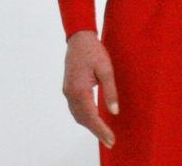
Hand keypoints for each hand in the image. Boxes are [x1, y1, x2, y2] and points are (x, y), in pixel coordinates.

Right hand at [63, 30, 117, 148]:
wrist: (78, 38)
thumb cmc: (93, 51)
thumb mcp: (106, 69)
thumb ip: (110, 91)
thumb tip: (114, 111)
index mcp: (79, 89)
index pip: (91, 116)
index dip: (101, 130)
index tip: (111, 139)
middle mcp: (71, 93)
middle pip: (83, 119)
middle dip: (96, 131)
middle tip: (110, 142)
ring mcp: (67, 91)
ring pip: (78, 115)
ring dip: (90, 126)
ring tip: (104, 134)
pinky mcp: (68, 88)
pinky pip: (75, 109)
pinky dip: (84, 118)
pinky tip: (93, 120)